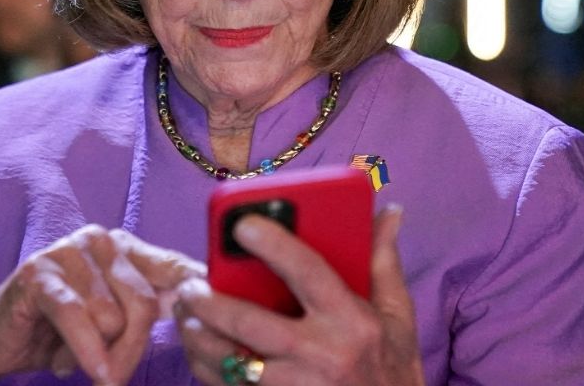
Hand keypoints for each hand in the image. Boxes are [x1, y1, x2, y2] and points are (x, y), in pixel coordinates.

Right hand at [0, 225, 203, 385]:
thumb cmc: (60, 333)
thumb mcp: (112, 320)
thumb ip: (151, 307)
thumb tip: (206, 306)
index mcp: (125, 247)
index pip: (174, 269)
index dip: (198, 294)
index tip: (223, 316)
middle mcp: (100, 240)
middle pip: (144, 304)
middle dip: (132, 350)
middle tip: (112, 374)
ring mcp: (67, 252)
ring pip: (112, 317)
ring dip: (97, 354)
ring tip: (74, 356)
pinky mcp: (39, 274)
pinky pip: (77, 318)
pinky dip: (85, 350)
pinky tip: (85, 370)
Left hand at [175, 206, 424, 385]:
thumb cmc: (392, 371)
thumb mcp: (397, 318)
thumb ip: (384, 263)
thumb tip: (389, 212)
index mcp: (353, 322)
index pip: (308, 273)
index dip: (274, 244)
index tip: (242, 224)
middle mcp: (323, 356)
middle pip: (250, 323)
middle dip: (209, 302)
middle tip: (189, 284)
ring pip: (230, 362)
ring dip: (198, 337)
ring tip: (185, 316)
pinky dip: (207, 371)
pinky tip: (199, 352)